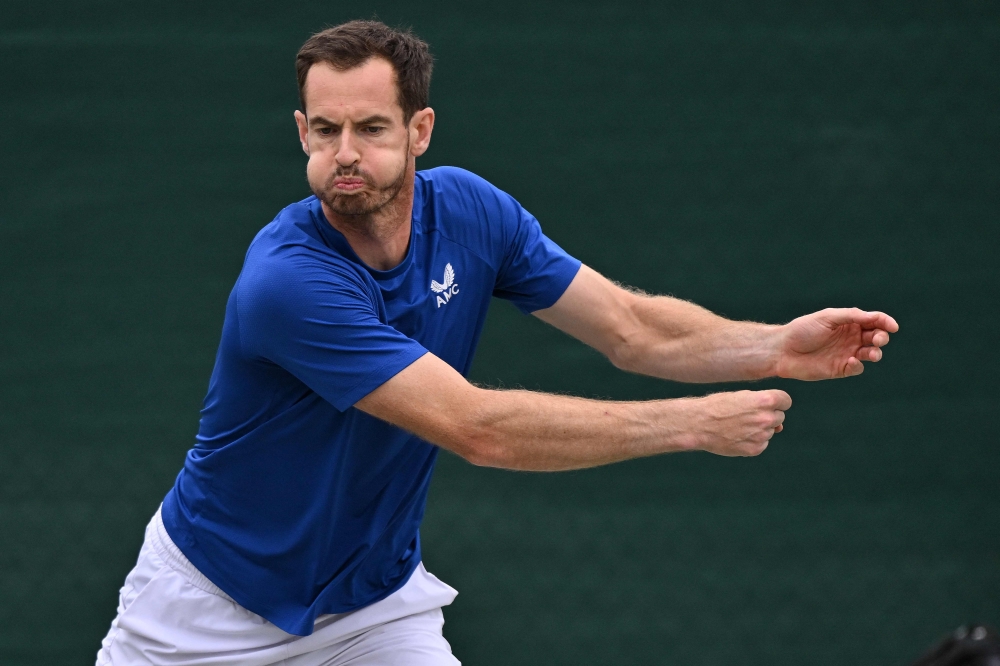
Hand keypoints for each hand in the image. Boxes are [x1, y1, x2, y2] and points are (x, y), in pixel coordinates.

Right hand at [686, 389, 791, 456]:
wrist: (698, 424)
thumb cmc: (717, 406)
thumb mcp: (740, 396)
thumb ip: (763, 405)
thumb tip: (780, 426)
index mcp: (765, 400)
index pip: (786, 401)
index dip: (777, 402)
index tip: (767, 404)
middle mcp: (766, 418)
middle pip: (779, 417)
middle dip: (767, 416)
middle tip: (746, 415)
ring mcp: (762, 435)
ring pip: (770, 431)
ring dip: (759, 429)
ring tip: (738, 426)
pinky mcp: (755, 449)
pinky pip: (762, 444)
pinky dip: (753, 441)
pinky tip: (737, 436)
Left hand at [774, 308, 898, 379]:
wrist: (782, 350)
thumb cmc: (802, 330)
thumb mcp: (827, 317)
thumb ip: (852, 316)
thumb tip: (876, 317)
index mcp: (848, 322)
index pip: (873, 321)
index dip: (885, 322)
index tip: (892, 327)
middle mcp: (850, 338)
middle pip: (875, 337)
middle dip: (880, 338)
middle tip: (877, 339)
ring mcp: (847, 353)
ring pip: (870, 354)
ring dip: (875, 353)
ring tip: (871, 353)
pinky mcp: (840, 369)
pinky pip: (857, 368)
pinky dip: (858, 365)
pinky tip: (851, 361)